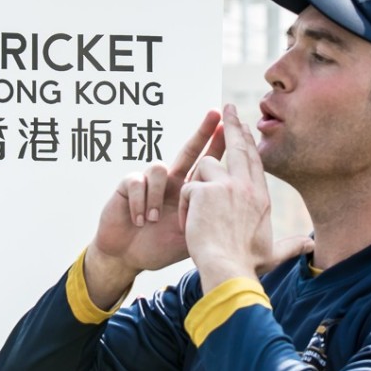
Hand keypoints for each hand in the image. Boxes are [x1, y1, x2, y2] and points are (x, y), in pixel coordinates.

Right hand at [85, 110, 224, 307]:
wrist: (127, 257)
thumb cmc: (158, 248)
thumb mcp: (190, 237)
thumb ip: (209, 225)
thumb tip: (244, 223)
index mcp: (188, 192)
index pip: (207, 165)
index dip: (220, 147)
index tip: (238, 128)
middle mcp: (171, 182)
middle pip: (189, 151)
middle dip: (202, 132)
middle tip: (216, 114)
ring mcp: (149, 182)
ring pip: (160, 168)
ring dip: (157, 195)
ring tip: (154, 219)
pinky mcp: (128, 186)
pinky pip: (138, 181)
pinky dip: (140, 202)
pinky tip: (139, 220)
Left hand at [179, 104, 312, 292]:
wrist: (229, 270)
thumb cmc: (247, 265)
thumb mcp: (272, 253)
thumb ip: (291, 246)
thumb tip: (312, 246)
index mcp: (261, 198)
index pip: (255, 162)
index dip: (250, 144)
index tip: (246, 128)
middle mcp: (248, 187)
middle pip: (241, 147)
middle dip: (234, 125)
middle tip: (227, 108)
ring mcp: (229, 186)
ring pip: (206, 165)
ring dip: (197, 185)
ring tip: (196, 213)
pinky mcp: (207, 190)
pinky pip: (189, 188)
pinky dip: (184, 207)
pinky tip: (189, 225)